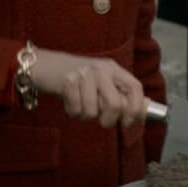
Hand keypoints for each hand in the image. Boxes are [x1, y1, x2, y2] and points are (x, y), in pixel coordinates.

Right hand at [26, 48, 147, 127]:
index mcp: (113, 68)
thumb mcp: (102, 82)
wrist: (46, 64)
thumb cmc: (77, 79)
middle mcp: (101, 68)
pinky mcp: (67, 80)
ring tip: (80, 104)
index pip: (135, 87)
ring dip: (85, 115)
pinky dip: (72, 112)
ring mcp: (84, 73)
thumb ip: (119, 94)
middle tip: (102, 120)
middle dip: (109, 120)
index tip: (129, 122)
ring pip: (93, 111)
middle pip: (115, 104)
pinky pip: (76, 110)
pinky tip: (69, 101)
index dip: (136, 108)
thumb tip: (142, 114)